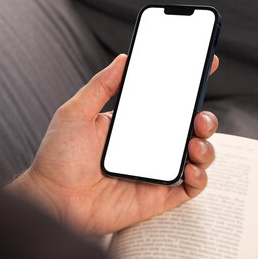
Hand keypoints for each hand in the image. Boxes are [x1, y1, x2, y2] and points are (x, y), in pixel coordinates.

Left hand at [8, 54, 218, 234]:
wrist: (51, 200)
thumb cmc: (58, 158)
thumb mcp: (76, 112)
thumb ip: (101, 85)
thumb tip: (124, 58)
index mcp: (132, 125)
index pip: (167, 103)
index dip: (189, 86)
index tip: (206, 64)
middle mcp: (147, 147)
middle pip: (188, 129)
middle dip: (205, 119)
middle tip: (199, 116)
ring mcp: (154, 172)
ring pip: (195, 157)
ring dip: (206, 146)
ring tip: (194, 142)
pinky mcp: (157, 197)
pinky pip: (189, 188)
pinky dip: (200, 177)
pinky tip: (190, 168)